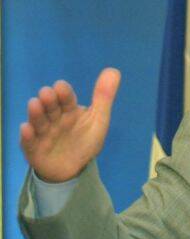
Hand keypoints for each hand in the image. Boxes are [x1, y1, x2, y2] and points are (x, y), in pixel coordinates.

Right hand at [20, 68, 120, 182]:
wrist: (72, 169)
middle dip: (48, 100)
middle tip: (47, 94)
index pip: (66, 98)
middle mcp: (53, 119)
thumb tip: (114, 70)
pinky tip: (26, 129)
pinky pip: (28, 142)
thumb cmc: (84, 141)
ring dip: (36, 113)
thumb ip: (104, 97)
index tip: (60, 86)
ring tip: (35, 104)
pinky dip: (26, 136)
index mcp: (69, 110)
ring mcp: (42, 133)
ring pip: (38, 121)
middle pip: (50, 107)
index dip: (63, 93)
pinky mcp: (33, 149)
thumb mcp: (98, 120)